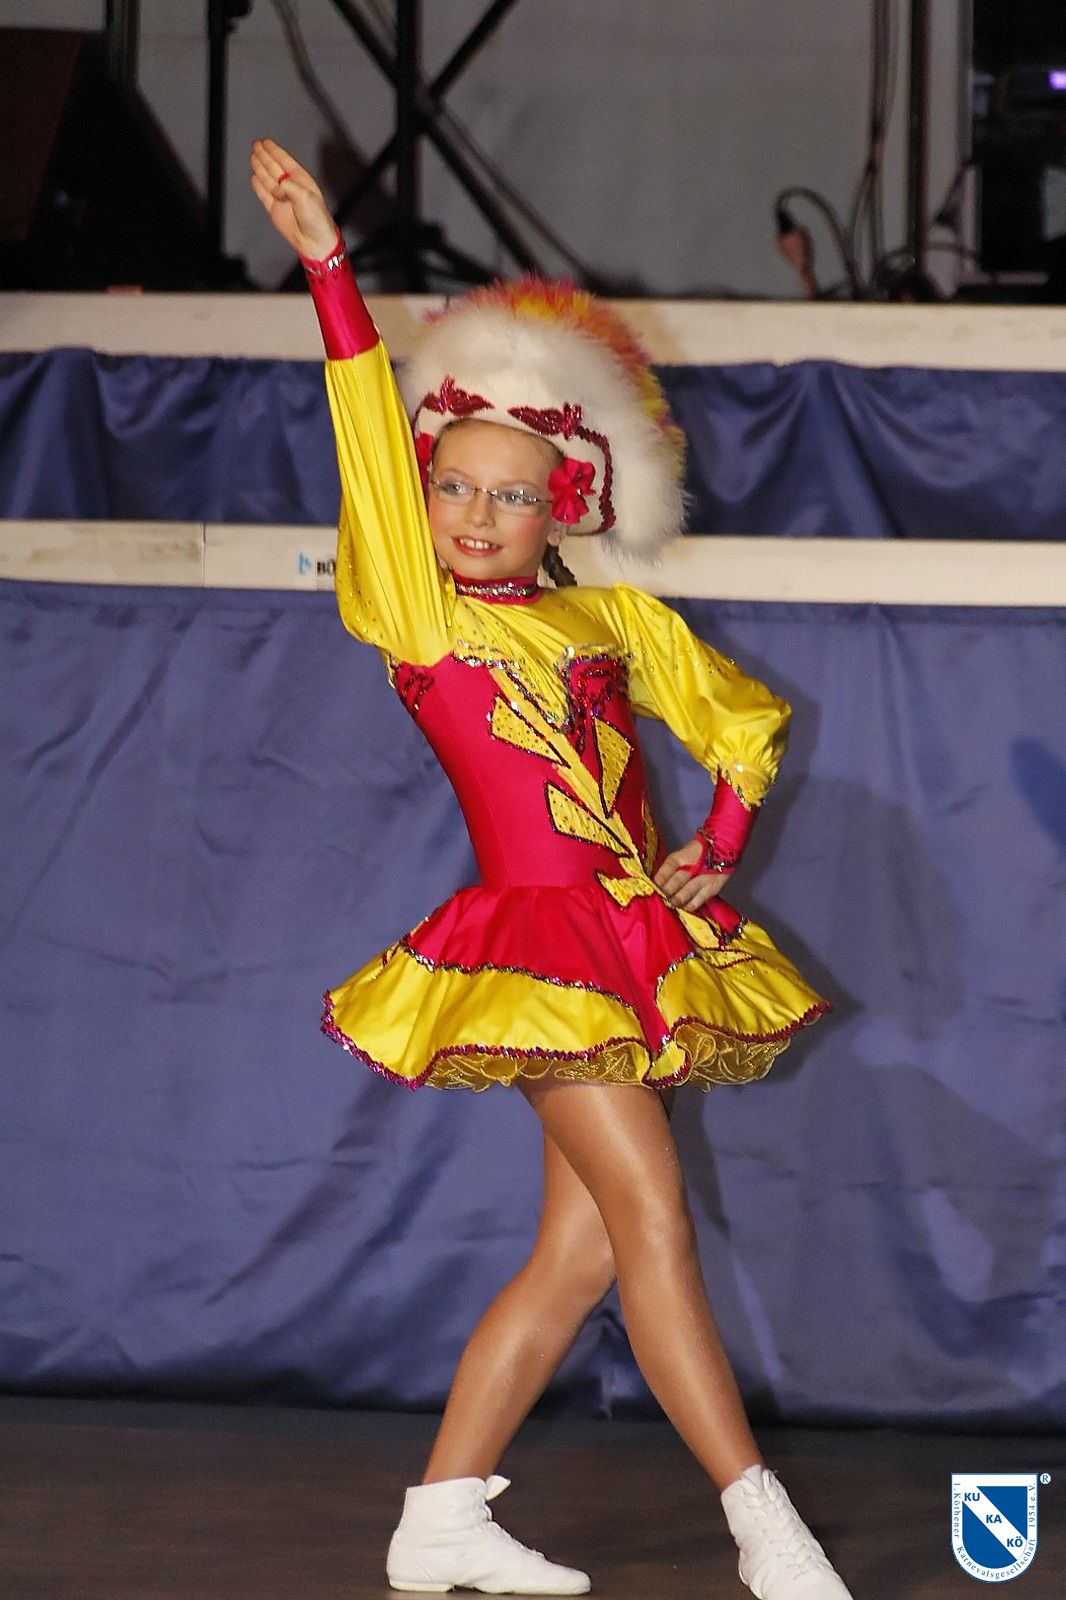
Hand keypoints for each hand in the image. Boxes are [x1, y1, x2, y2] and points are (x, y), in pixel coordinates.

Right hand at [249, 138, 337, 260]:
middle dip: (264, 155)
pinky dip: (258, 186)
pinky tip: (255, 178)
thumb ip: (290, 186)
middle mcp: (290, 187)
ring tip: (253, 156)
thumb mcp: (306, 197)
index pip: (284, 161)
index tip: (266, 142)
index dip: (274, 151)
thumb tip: (278, 183)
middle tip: (256, 145)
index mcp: (301, 180)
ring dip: (259, 167)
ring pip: (267, 178)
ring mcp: (282, 197)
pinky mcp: (274, 209)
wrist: (313, 241)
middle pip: (273, 167)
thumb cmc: (316, 219)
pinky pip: (263, 194)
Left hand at [653, 837, 730, 911]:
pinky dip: (688, 906)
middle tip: (659, 901)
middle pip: (676, 882)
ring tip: (670, 906)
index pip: (667, 868)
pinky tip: (682, 909)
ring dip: (676, 901)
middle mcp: (692, 867)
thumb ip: (668, 870)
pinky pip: (698, 900)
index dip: (659, 879)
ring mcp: (703, 878)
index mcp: (680, 857)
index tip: (653, 888)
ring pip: (686, 893)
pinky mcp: (712, 888)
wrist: (721, 847)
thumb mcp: (679, 857)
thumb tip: (656, 884)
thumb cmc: (696, 854)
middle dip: (666, 893)